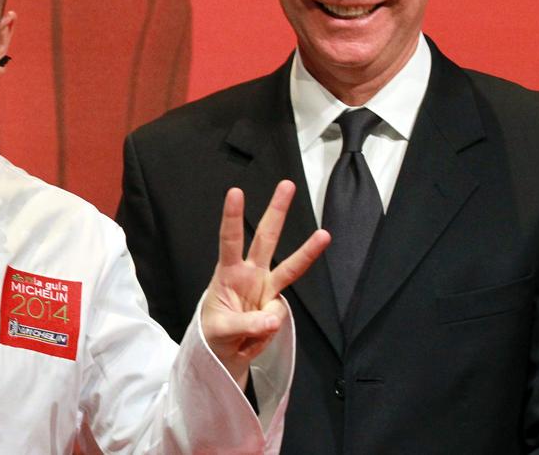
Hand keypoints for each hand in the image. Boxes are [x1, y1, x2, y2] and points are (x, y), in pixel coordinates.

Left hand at [200, 180, 328, 385]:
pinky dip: (270, 326)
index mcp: (228, 272)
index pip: (230, 240)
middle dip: (277, 211)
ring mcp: (266, 288)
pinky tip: (254, 335)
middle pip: (266, 238)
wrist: (224, 352)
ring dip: (308, 250)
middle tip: (287, 185)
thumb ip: (245, 325)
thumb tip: (272, 319)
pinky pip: (280, 314)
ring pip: (289, 266)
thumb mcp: (219, 331)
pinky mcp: (276, 306)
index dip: (232, 217)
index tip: (235, 192)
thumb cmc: (214, 333)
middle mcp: (250, 274)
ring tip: (324, 235)